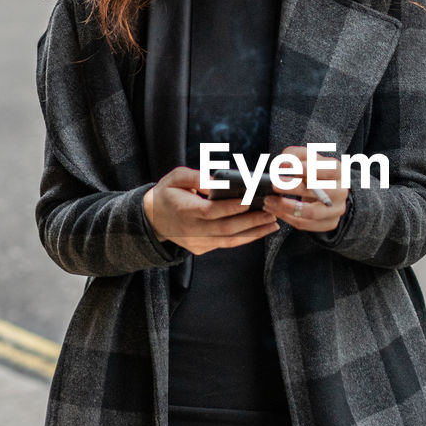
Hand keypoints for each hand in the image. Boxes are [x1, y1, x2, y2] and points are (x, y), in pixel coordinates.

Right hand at [143, 168, 278, 254]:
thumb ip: (195, 177)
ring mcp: (198, 242)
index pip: (210, 211)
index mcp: (184, 210)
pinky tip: (260, 230)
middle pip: (226, 228)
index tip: (249, 199)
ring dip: (254, 232)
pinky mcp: (202, 248)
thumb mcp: (174, 178)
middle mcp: (192, 230)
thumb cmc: (167, 194)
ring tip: (273, 223)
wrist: (152, 220)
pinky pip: (227, 244)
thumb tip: (216, 182)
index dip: (231, 207)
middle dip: (251, 221)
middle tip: (271, 212)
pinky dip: (245, 237)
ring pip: (230, 240)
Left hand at [261, 146, 349, 232]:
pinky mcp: (329, 223)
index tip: (290, 169)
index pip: (329, 169)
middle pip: (320, 192)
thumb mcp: (305, 158)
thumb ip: (293, 155)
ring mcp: (337, 210)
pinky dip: (287, 218)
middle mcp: (341, 191)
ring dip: (286, 207)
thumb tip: (283, 165)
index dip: (309, 168)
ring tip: (269, 201)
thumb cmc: (313, 172)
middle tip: (274, 185)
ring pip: (311, 212)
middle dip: (294, 188)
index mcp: (338, 172)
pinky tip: (275, 210)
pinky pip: (305, 224)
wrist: (325, 192)